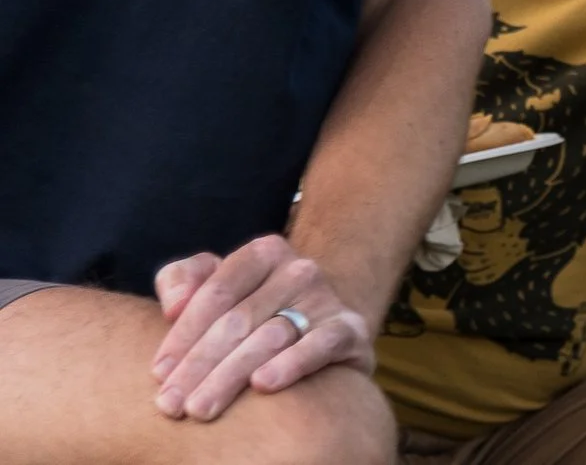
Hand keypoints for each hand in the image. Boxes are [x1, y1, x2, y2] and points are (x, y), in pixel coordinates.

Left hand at [150, 235, 374, 420]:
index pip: (216, 291)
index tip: (158, 373)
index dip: (183, 334)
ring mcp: (326, 299)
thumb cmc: (250, 312)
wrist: (318, 329)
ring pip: (270, 337)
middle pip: (238, 320)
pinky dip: (291, 363)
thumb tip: (173, 305)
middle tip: (171, 405)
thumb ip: (181, 280)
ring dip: (229, 376)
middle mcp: (299, 270)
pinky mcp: (350, 329)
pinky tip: (262, 384)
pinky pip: (320, 345)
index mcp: (264, 253)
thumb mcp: (214, 287)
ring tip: (200, 410)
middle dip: (199, 365)